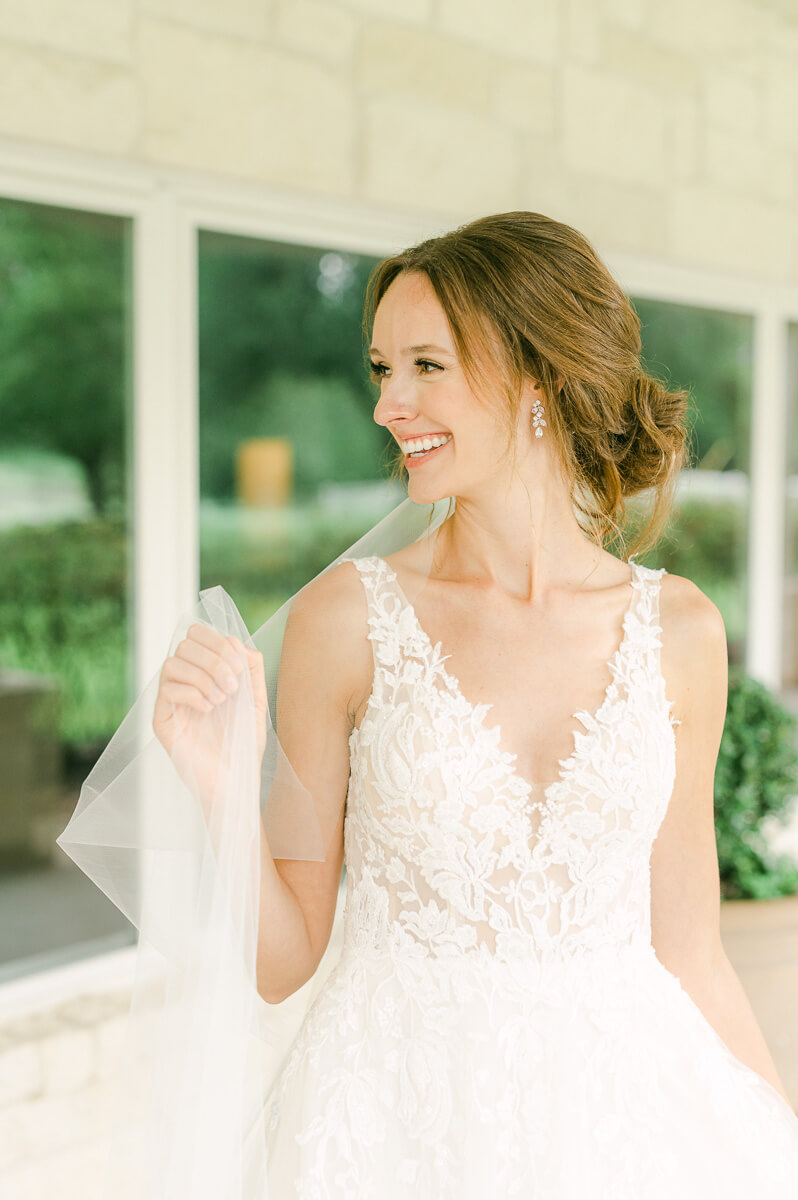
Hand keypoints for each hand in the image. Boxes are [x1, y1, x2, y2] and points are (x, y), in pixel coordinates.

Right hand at [152, 625, 267, 801]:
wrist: (237, 781)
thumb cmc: (245, 744)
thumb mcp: (256, 699)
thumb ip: (251, 667)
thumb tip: (234, 640)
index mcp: (204, 673)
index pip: (197, 634)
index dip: (218, 642)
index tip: (239, 668)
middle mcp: (184, 683)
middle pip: (185, 644)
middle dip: (214, 659)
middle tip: (232, 687)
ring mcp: (170, 701)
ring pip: (173, 663)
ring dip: (203, 676)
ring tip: (221, 700)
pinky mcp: (161, 720)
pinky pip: (166, 690)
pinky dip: (192, 693)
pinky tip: (208, 710)